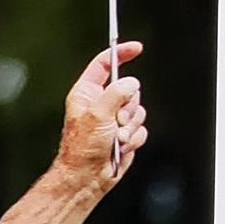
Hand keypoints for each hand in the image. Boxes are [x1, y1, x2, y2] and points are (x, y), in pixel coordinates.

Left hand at [56, 40, 147, 192]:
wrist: (88, 176)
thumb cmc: (83, 147)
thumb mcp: (97, 115)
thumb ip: (116, 94)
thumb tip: (131, 83)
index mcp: (87, 93)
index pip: (104, 65)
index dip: (120, 54)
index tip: (136, 48)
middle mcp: (101, 104)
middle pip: (129, 90)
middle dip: (128, 106)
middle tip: (117, 120)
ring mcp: (114, 119)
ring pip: (138, 110)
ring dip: (131, 126)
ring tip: (117, 137)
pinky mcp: (125, 134)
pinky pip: (141, 129)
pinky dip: (134, 138)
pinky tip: (121, 146)